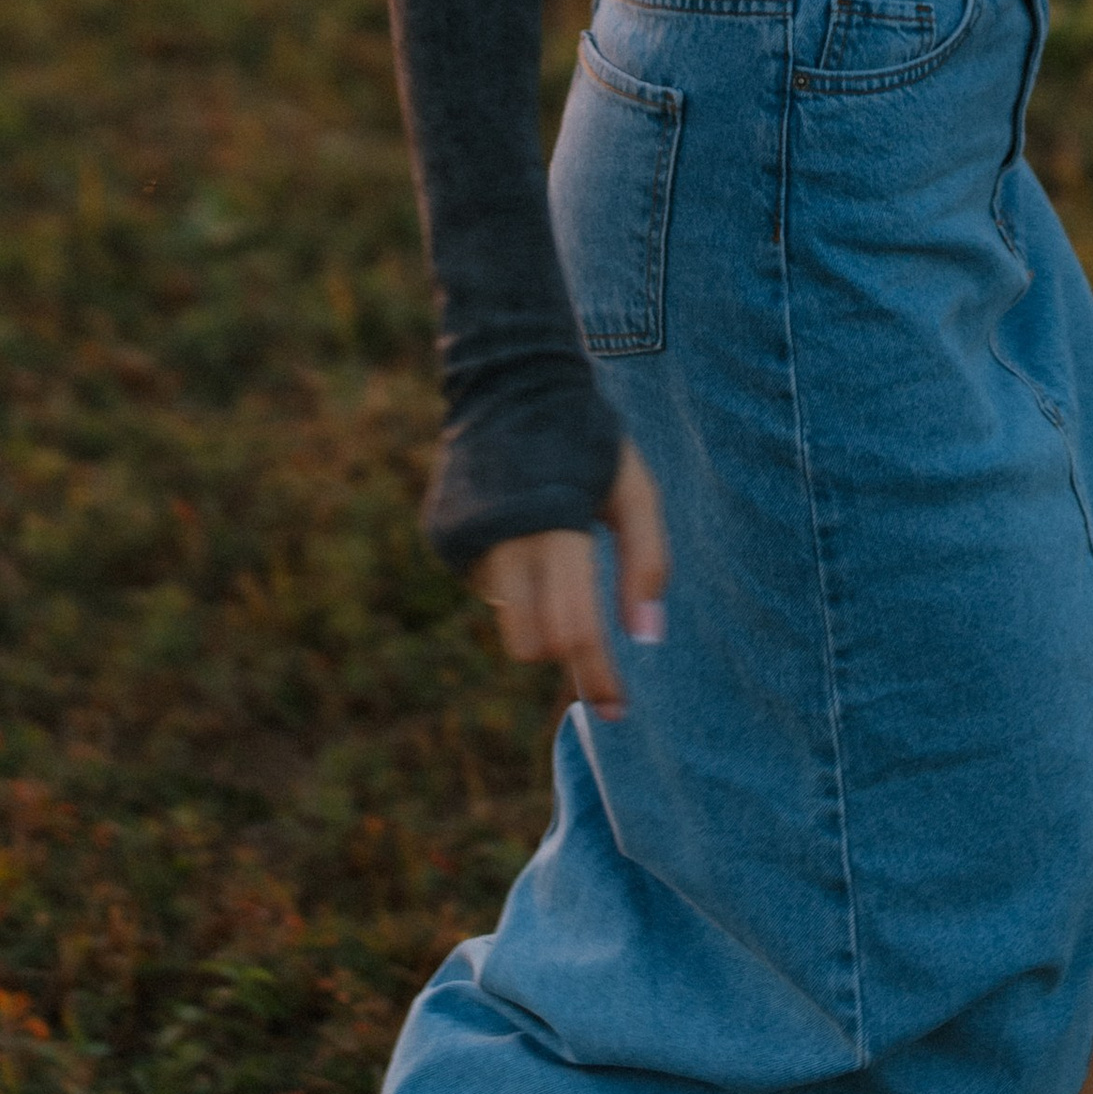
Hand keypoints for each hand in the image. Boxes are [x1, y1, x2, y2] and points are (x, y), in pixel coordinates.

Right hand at [471, 437, 668, 715]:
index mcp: (557, 522)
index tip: (615, 710)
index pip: (575, 626)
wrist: (509, 384)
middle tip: (590, 645)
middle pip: (531, 641)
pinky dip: (512, 577)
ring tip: (557, 550)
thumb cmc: (589, 442)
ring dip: (537, 606)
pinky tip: (524, 532)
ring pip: (507, 616)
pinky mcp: (444, 538)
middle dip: (563, 651)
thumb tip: (646, 636)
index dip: (596, 673)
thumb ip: (648, 559)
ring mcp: (465, 538)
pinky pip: (486, 586)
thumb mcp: (635, 490)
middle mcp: (503, 536)